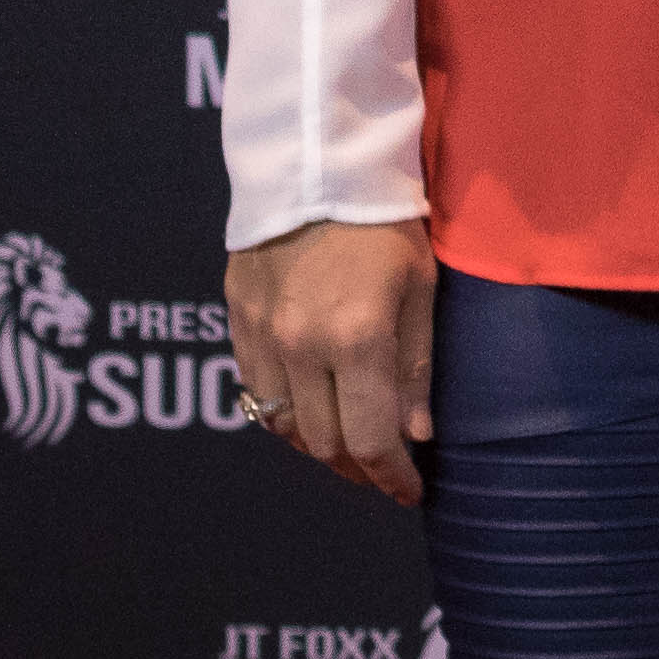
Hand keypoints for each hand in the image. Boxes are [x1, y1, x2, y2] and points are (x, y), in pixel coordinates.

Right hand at [225, 218, 437, 505]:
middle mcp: (301, 347)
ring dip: (318, 444)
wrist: (315, 167)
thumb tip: (415, 437)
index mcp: (356, 339)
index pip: (370, 439)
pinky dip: (283, 413)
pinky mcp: (237, 321)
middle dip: (357, 466)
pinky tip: (311, 408)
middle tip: (383, 468)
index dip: (391, 476)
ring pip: (283, 425)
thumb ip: (415, 367)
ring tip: (350, 443)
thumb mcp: (421, 288)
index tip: (410, 491)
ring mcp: (262, 337)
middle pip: (322, 442)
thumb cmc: (385, 224)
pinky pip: (255, 392)